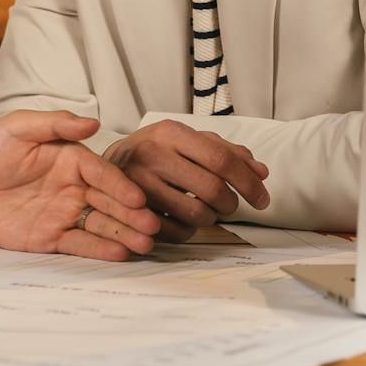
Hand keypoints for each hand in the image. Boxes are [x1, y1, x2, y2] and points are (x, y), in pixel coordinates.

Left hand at [0, 111, 162, 260]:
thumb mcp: (17, 126)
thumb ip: (54, 123)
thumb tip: (92, 122)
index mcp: (72, 160)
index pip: (101, 173)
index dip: (120, 186)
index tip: (137, 198)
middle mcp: (74, 188)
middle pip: (109, 202)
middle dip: (132, 215)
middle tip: (151, 227)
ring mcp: (65, 214)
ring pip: (100, 225)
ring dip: (124, 235)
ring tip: (145, 245)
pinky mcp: (51, 237)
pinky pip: (78, 245)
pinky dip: (99, 250)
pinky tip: (119, 254)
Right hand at [105, 120, 269, 241]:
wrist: (103, 167)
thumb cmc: (154, 152)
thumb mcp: (185, 141)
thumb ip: (225, 152)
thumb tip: (260, 172)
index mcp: (171, 132)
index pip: (221, 159)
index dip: (248, 183)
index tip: (262, 199)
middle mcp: (152, 154)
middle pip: (213, 189)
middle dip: (231, 204)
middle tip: (230, 205)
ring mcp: (139, 184)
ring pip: (197, 214)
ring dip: (211, 218)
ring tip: (205, 210)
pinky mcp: (132, 211)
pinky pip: (177, 232)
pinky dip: (189, 231)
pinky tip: (185, 220)